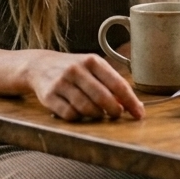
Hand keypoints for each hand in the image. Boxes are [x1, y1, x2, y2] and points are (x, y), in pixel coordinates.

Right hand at [24, 50, 144, 120]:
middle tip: (117, 115)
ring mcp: (61, 82)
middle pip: (103, 98)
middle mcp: (76, 70)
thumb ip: (112, 83)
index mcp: (92, 61)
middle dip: (114, 111)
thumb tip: (135, 105)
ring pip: (87, 108)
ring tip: (98, 113)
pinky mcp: (49, 96)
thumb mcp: (92, 68)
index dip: (130, 101)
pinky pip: (70, 115)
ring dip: (96, 115)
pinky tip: (79, 113)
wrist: (39, 65)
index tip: (139, 114)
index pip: (117, 84)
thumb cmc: (74, 69)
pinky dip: (79, 118)